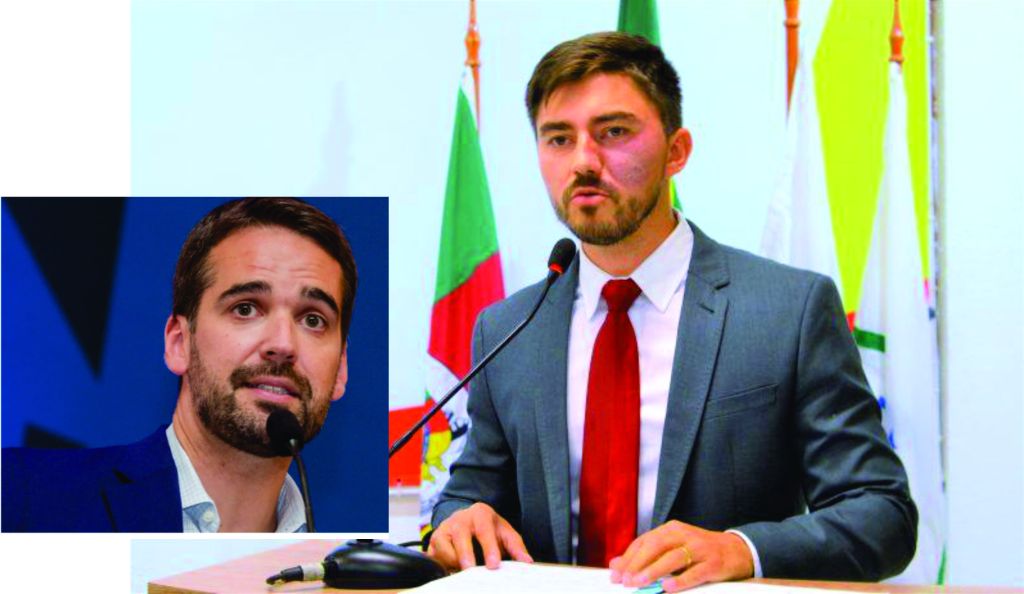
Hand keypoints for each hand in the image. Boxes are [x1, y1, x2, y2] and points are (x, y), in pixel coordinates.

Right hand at [426, 502, 533, 570]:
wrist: (465, 519)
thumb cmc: (487, 528)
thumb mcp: (504, 532)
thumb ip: (515, 546)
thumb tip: (527, 562)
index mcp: (480, 514)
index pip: (484, 530)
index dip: (489, 548)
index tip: (494, 564)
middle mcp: (459, 519)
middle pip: (461, 537)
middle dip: (466, 555)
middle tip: (471, 570)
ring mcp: (443, 529)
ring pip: (445, 549)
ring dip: (454, 563)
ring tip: (464, 570)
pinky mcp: (432, 541)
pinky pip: (435, 557)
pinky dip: (444, 566)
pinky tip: (452, 569)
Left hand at [608, 520, 752, 591]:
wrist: (737, 551)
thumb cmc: (700, 551)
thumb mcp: (673, 547)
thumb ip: (646, 554)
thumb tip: (615, 564)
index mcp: (672, 529)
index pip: (645, 541)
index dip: (628, 557)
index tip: (615, 573)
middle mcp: (685, 535)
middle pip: (656, 546)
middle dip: (637, 563)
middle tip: (624, 580)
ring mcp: (700, 548)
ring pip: (673, 558)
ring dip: (653, 571)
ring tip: (638, 583)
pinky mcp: (714, 563)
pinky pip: (695, 572)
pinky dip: (680, 580)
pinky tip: (667, 588)